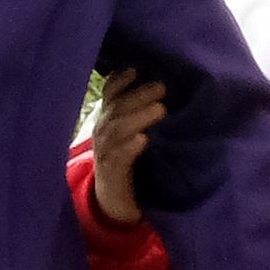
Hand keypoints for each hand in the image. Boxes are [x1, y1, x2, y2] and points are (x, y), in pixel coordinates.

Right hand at [85, 73, 168, 225]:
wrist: (114, 200)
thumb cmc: (128, 159)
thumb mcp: (133, 130)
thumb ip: (142, 111)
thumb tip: (167, 88)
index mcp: (108, 118)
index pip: (110, 93)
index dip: (120, 80)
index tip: (136, 69)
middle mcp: (103, 131)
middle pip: (117, 107)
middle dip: (139, 95)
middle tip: (162, 87)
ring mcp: (105, 152)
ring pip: (117, 129)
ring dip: (138, 117)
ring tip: (160, 109)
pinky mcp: (112, 172)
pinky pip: (118, 157)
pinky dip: (129, 147)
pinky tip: (142, 140)